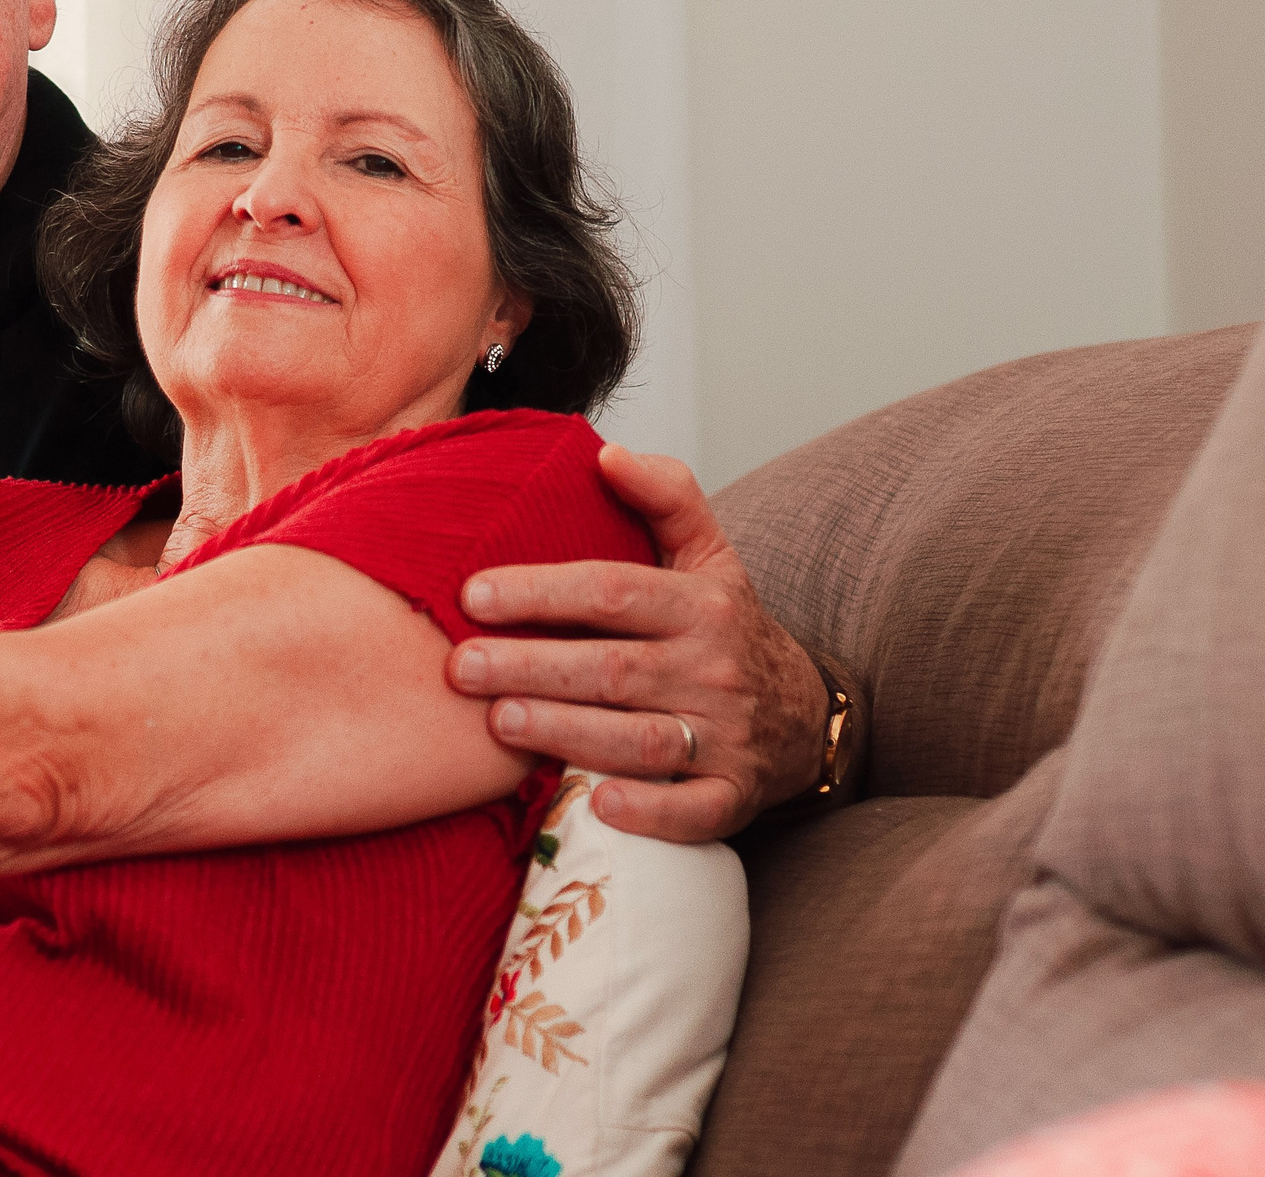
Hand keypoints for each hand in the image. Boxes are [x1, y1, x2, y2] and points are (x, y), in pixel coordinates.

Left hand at [448, 442, 828, 843]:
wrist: (805, 713)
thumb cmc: (727, 627)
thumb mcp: (710, 553)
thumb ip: (665, 495)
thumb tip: (607, 453)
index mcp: (701, 605)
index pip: (612, 591)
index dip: (541, 591)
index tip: (472, 595)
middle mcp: (713, 670)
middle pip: (611, 668)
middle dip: (530, 667)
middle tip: (459, 668)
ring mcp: (726, 737)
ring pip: (640, 739)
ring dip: (567, 733)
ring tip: (499, 723)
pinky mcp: (733, 796)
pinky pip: (693, 809)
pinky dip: (650, 811)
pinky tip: (598, 805)